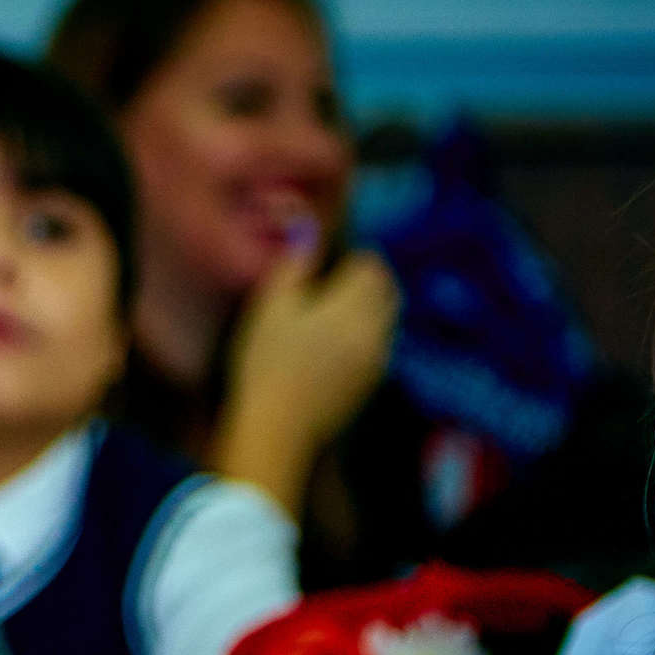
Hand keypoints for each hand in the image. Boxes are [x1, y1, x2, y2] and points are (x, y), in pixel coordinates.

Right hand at [215, 241, 399, 514]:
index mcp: (354, 306)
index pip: (372, 268)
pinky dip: (360, 343)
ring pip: (383, 324)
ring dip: (365, 314)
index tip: (327, 269)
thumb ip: (293, 264)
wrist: (277, 427)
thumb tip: (306, 226)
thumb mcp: (272, 306)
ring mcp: (375, 362)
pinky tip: (327, 354)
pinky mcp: (367, 387)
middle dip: (367, 285)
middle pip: (387, 294)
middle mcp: (375, 332)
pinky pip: (374, 351)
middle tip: (331, 289)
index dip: (352, 263)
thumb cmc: (268, 363)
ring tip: (326, 321)